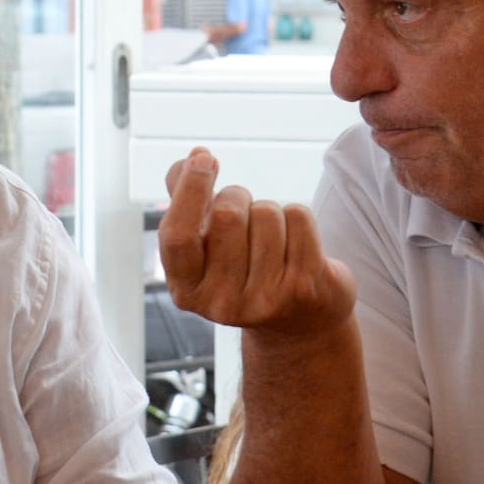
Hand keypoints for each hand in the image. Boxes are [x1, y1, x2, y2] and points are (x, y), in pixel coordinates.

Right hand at [158, 147, 356, 338]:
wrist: (298, 325)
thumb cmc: (243, 273)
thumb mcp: (205, 249)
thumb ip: (186, 203)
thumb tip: (190, 159)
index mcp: (187, 291)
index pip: (177, 235)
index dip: (189, 190)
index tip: (203, 158)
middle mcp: (221, 303)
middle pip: (228, 214)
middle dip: (238, 198)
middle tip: (244, 216)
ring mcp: (265, 298)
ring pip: (266, 213)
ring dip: (270, 212)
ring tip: (271, 240)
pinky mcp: (305, 286)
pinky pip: (298, 217)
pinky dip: (298, 218)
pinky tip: (296, 244)